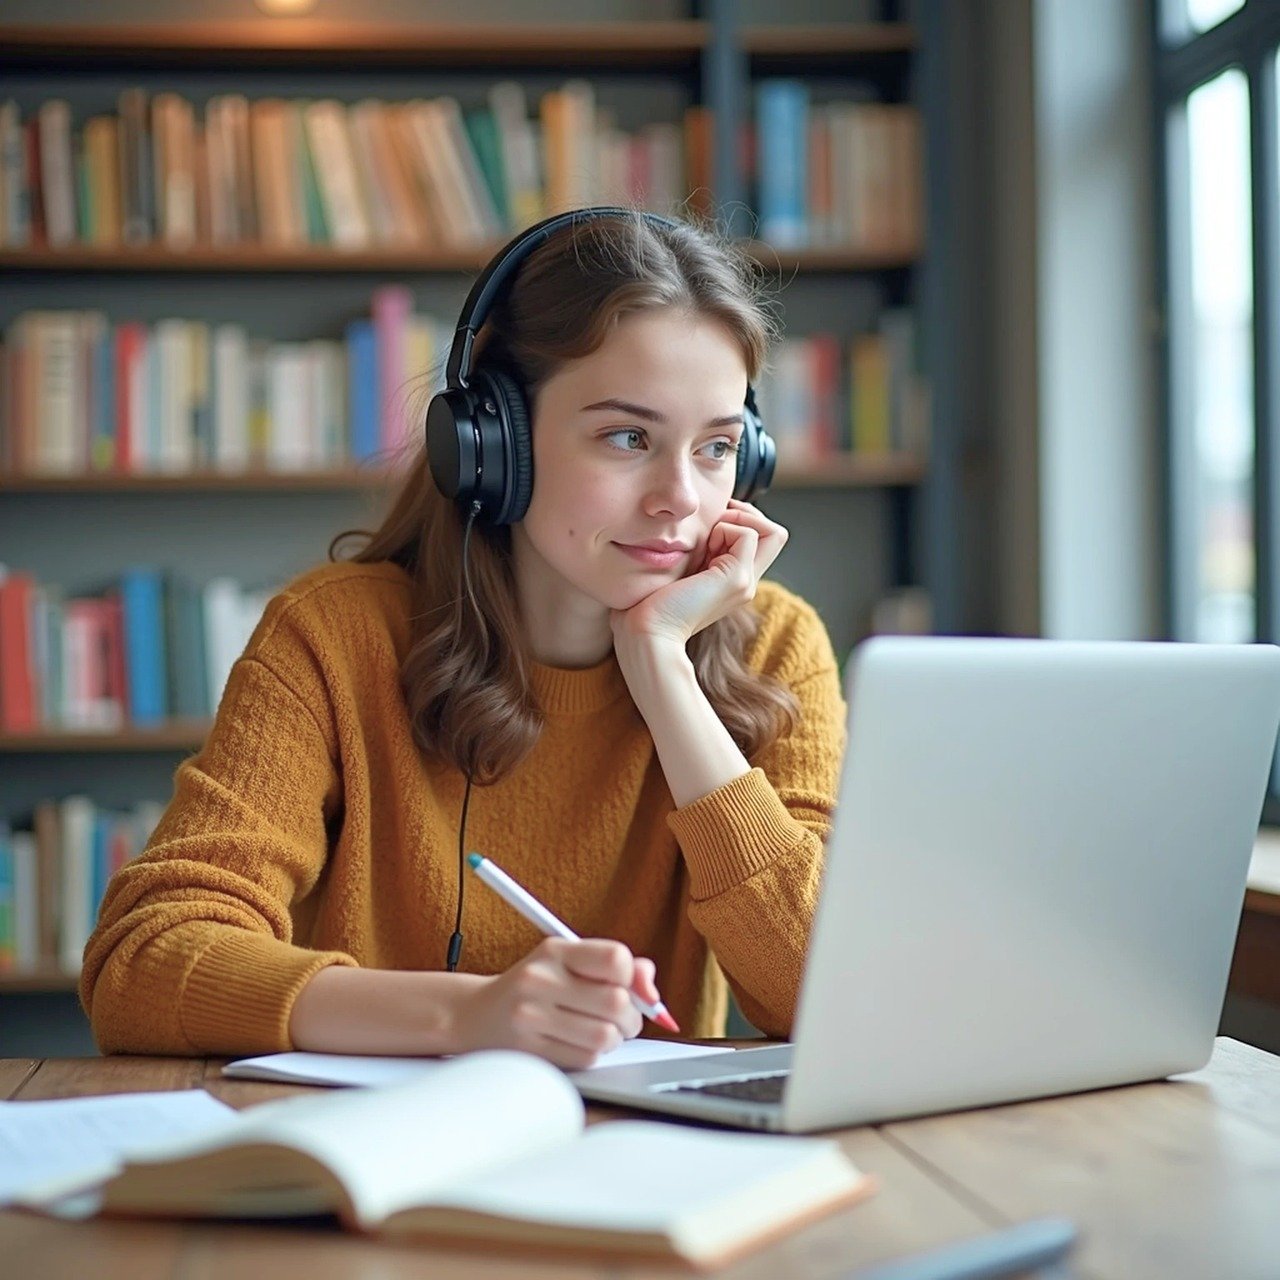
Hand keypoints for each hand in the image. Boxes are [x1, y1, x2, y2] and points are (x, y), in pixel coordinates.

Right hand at [451, 937, 661, 1070]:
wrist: (475, 1015)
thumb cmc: (535, 988)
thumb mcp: (568, 963)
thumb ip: (616, 967)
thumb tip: (651, 990)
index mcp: (555, 950)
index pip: (616, 958)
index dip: (630, 977)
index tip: (624, 985)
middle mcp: (540, 978)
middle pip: (616, 1002)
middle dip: (630, 1016)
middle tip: (622, 1018)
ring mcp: (531, 1015)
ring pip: (605, 1035)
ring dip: (613, 1039)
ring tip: (600, 1032)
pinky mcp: (530, 1049)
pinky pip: (586, 1057)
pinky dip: (592, 1054)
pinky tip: (577, 1043)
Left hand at [610, 499, 787, 650]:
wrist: (647, 632)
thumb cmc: (649, 603)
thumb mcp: (677, 569)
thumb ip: (693, 552)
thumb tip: (692, 525)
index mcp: (733, 581)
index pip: (760, 539)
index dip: (739, 520)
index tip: (708, 524)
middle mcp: (746, 582)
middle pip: (774, 534)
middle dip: (746, 514)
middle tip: (714, 520)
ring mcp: (745, 582)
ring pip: (771, 530)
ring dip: (738, 519)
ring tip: (709, 534)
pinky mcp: (736, 578)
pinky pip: (748, 533)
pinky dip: (726, 526)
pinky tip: (703, 544)